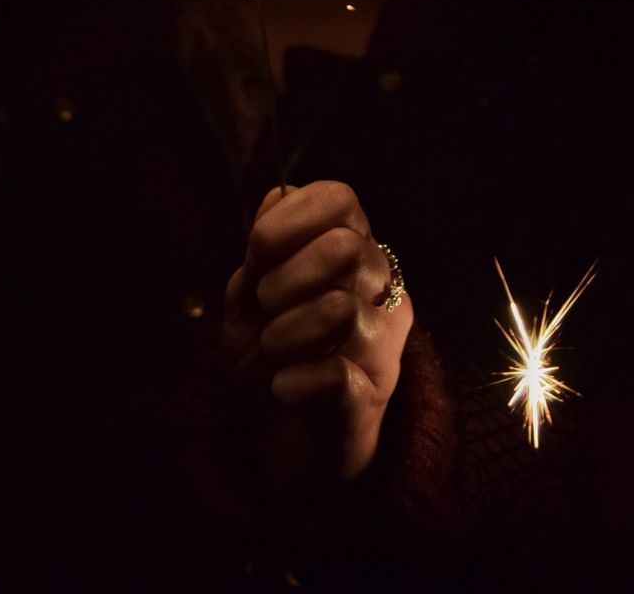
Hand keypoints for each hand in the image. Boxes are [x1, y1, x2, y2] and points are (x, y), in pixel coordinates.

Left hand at [222, 180, 412, 483]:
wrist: (279, 442)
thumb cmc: (270, 355)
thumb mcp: (250, 295)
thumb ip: (264, 248)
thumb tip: (278, 191)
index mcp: (353, 257)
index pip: (341, 199)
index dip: (293, 215)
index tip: (259, 249)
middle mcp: (382, 295)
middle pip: (345, 248)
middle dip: (286, 275)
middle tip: (267, 305)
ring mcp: (383, 349)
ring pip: (340, 310)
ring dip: (284, 330)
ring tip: (274, 349)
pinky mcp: (372, 402)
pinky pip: (333, 375)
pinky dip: (292, 381)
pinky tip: (285, 389)